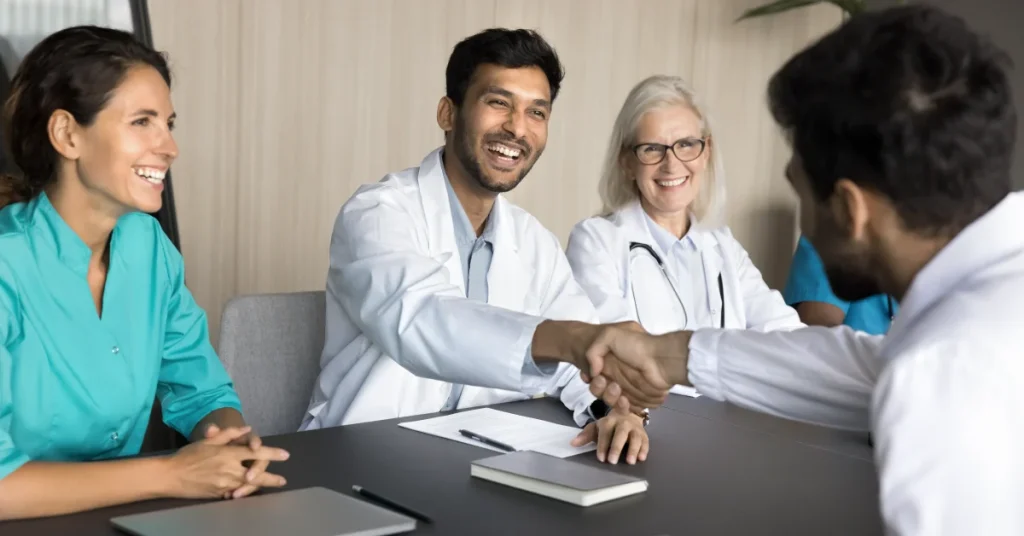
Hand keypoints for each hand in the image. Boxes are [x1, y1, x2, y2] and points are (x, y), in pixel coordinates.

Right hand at [164, 426, 289, 499]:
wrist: (169, 476)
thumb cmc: (188, 455)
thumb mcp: (208, 441)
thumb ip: (229, 434)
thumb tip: (247, 428)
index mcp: (228, 454)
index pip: (255, 453)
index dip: (272, 454)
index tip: (285, 455)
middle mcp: (229, 470)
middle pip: (257, 474)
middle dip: (272, 478)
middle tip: (282, 481)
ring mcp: (224, 484)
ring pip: (248, 486)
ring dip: (260, 486)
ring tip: (271, 486)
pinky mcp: (218, 495)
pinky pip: (235, 493)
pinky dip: (243, 492)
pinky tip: (249, 491)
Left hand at [570, 409, 648, 464]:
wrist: (628, 415)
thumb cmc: (609, 426)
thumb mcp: (596, 428)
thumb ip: (585, 436)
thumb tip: (573, 443)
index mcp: (609, 421)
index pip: (605, 431)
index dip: (602, 444)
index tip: (600, 458)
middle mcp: (623, 423)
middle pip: (621, 434)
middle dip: (616, 447)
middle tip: (612, 461)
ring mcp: (635, 428)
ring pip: (635, 437)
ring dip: (633, 449)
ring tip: (630, 462)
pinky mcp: (644, 434)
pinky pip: (646, 442)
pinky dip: (644, 450)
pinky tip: (641, 458)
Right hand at [585, 327, 689, 409]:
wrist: (662, 359)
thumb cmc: (637, 345)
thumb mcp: (609, 335)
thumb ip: (593, 351)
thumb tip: (594, 373)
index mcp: (611, 360)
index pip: (594, 374)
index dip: (590, 377)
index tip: (590, 376)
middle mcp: (618, 374)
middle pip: (600, 388)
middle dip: (599, 388)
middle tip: (604, 381)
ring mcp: (627, 388)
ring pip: (611, 400)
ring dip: (609, 397)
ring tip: (617, 389)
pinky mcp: (637, 399)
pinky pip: (624, 408)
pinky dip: (622, 407)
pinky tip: (625, 401)